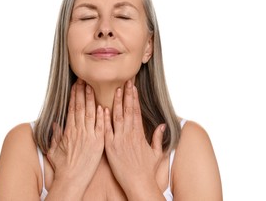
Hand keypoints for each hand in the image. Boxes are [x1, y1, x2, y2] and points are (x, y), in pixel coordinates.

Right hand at [46, 79, 103, 196]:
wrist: (72, 179)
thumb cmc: (62, 166)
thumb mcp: (54, 149)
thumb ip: (55, 135)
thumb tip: (55, 124)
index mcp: (69, 130)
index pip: (72, 108)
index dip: (74, 95)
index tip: (76, 85)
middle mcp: (79, 131)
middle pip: (81, 107)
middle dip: (83, 92)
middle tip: (85, 80)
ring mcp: (90, 136)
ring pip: (91, 113)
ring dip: (92, 99)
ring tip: (93, 87)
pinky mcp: (99, 143)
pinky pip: (101, 127)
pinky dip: (102, 116)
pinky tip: (103, 106)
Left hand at [104, 80, 165, 196]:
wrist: (138, 183)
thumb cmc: (147, 170)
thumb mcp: (156, 153)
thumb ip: (157, 137)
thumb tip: (162, 125)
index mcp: (139, 134)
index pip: (136, 111)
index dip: (134, 98)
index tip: (133, 87)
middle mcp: (129, 134)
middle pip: (128, 110)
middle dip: (127, 95)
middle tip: (125, 82)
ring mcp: (119, 140)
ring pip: (117, 117)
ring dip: (116, 102)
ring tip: (116, 89)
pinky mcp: (110, 147)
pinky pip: (106, 130)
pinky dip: (104, 119)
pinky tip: (103, 108)